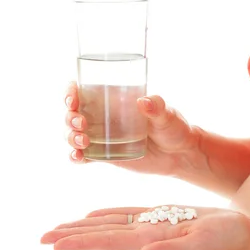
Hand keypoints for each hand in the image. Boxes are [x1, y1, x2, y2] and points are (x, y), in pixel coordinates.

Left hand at [40, 205, 249, 249]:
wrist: (242, 236)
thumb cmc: (226, 241)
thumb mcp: (200, 247)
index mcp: (150, 241)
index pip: (108, 242)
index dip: (80, 242)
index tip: (53, 244)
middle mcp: (146, 235)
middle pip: (102, 235)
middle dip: (71, 236)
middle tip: (41, 238)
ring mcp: (152, 226)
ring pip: (110, 225)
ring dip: (83, 227)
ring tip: (58, 229)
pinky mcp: (161, 216)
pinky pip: (128, 215)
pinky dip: (107, 215)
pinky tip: (93, 217)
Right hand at [64, 82, 201, 175]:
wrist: (180, 155)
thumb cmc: (174, 128)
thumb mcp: (167, 115)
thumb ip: (157, 107)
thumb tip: (144, 101)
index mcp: (113, 100)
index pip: (83, 91)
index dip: (70, 92)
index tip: (73, 99)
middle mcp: (103, 117)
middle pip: (73, 113)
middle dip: (70, 117)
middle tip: (82, 124)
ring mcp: (102, 137)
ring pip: (74, 134)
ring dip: (71, 137)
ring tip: (84, 142)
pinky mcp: (105, 156)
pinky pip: (84, 156)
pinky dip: (76, 157)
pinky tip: (77, 158)